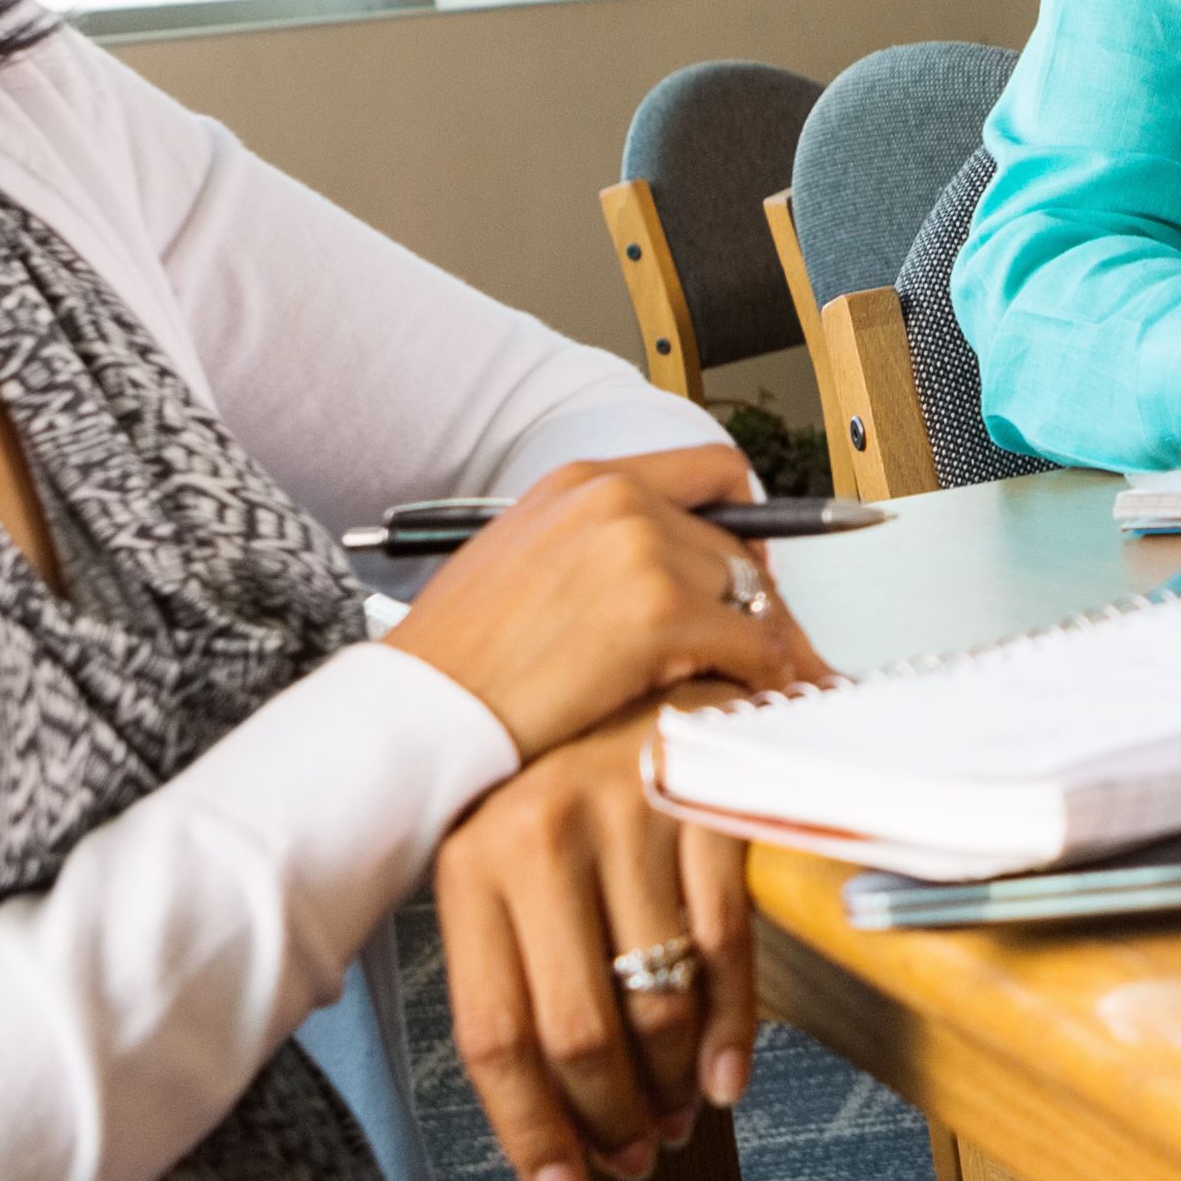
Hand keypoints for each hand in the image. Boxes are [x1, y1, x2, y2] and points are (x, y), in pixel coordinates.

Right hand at [382, 444, 804, 758]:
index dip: (744, 525)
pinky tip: (744, 701)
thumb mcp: (521, 560)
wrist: (418, 707)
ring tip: (754, 684)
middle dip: (755, 602)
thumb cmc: (456, 656)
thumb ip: (595, 547)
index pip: (712, 472)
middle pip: (735, 545)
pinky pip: (752, 644)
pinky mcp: (660, 616)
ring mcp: (642, 554)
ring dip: (757, 645)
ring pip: (750, 596)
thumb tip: (663, 571)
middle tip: (761, 649)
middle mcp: (618, 501)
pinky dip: (760, 677)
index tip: (747, 571)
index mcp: (583, 481)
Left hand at [432, 684, 795, 1180]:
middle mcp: (539, 836)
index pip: (492, 1032)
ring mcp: (627, 817)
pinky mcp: (704, 803)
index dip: (530, 1128)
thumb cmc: (571, 776)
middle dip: (610, 1119)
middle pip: (577, 1033)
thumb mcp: (505, 854)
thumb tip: (544, 1108)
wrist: (644, 655)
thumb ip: (513, 961)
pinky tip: (728, 1077)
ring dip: (673, 1085)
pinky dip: (733, 1033)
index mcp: (470, 860)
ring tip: (678, 1117)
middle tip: (633, 1159)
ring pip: (656, 1002)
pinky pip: (725, 950)